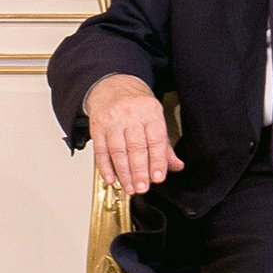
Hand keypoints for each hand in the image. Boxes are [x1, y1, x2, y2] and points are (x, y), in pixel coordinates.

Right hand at [85, 74, 183, 194]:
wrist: (111, 85)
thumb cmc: (136, 104)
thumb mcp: (154, 117)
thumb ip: (164, 144)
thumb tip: (176, 165)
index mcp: (150, 111)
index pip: (156, 140)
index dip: (157, 161)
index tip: (158, 178)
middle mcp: (131, 115)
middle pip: (136, 147)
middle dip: (139, 171)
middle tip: (142, 187)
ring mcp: (112, 120)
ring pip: (118, 151)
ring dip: (124, 173)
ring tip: (129, 187)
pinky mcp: (97, 127)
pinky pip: (101, 150)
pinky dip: (105, 167)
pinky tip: (111, 178)